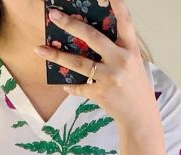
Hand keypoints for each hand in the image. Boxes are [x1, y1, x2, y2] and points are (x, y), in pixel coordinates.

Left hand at [37, 1, 159, 132]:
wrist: (140, 116)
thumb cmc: (135, 87)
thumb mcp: (133, 63)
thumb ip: (117, 49)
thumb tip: (89, 37)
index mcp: (131, 49)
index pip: (124, 20)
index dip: (116, 4)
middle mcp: (120, 60)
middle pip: (92, 37)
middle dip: (70, 24)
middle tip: (53, 15)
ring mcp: (110, 77)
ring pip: (78, 63)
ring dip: (57, 56)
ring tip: (39, 49)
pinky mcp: (101, 94)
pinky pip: (80, 87)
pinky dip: (71, 86)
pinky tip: (64, 84)